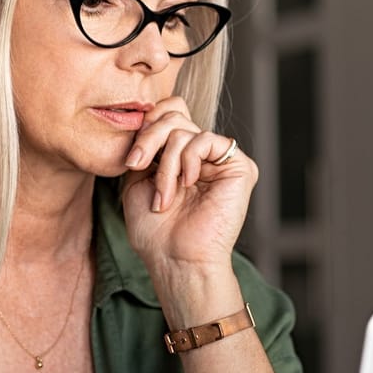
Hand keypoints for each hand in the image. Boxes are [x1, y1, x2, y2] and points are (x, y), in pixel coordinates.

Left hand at [119, 96, 256, 272]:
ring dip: (166, 164)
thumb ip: (146, 145)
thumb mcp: (137, 179)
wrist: (176, 259)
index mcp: (181, 156)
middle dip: (149, 140)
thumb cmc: (155, 231)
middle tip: (136, 166)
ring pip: (185, 130)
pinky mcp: (240, 167)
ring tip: (163, 196)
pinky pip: (206, 140)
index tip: (132, 156)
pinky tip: (187, 184)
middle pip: (174, 115)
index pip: (170, 112)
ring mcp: (221, 160)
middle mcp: (203, 155)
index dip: (149, 123)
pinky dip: (188, 160)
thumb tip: (149, 114)